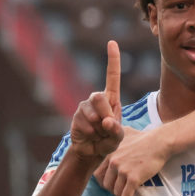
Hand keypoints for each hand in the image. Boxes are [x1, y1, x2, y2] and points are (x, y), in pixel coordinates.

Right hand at [69, 41, 123, 162]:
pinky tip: (91, 136)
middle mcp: (97, 99)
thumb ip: (116, 131)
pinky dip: (90, 133)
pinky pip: (84, 124)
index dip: (113, 60)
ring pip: (91, 111)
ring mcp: (85, 107)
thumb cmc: (109, 141)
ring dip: (98, 127)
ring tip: (100, 134)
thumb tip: (106, 121)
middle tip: (107, 127)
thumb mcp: (118, 138)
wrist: (92, 153)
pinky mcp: (76, 117)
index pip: (112, 77)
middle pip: (98, 96)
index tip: (112, 42)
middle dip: (105, 114)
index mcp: (112, 100)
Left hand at [95, 125, 172, 195]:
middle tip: (120, 192)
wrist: (160, 142)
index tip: (111, 185)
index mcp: (109, 154)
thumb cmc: (144, 137)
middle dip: (112, 190)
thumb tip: (110, 130)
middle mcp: (113, 162)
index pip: (98, 174)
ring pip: (116, 192)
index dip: (103, 182)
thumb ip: (114, 135)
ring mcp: (123, 171)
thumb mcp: (124, 132)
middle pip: (106, 185)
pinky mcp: (134, 179)